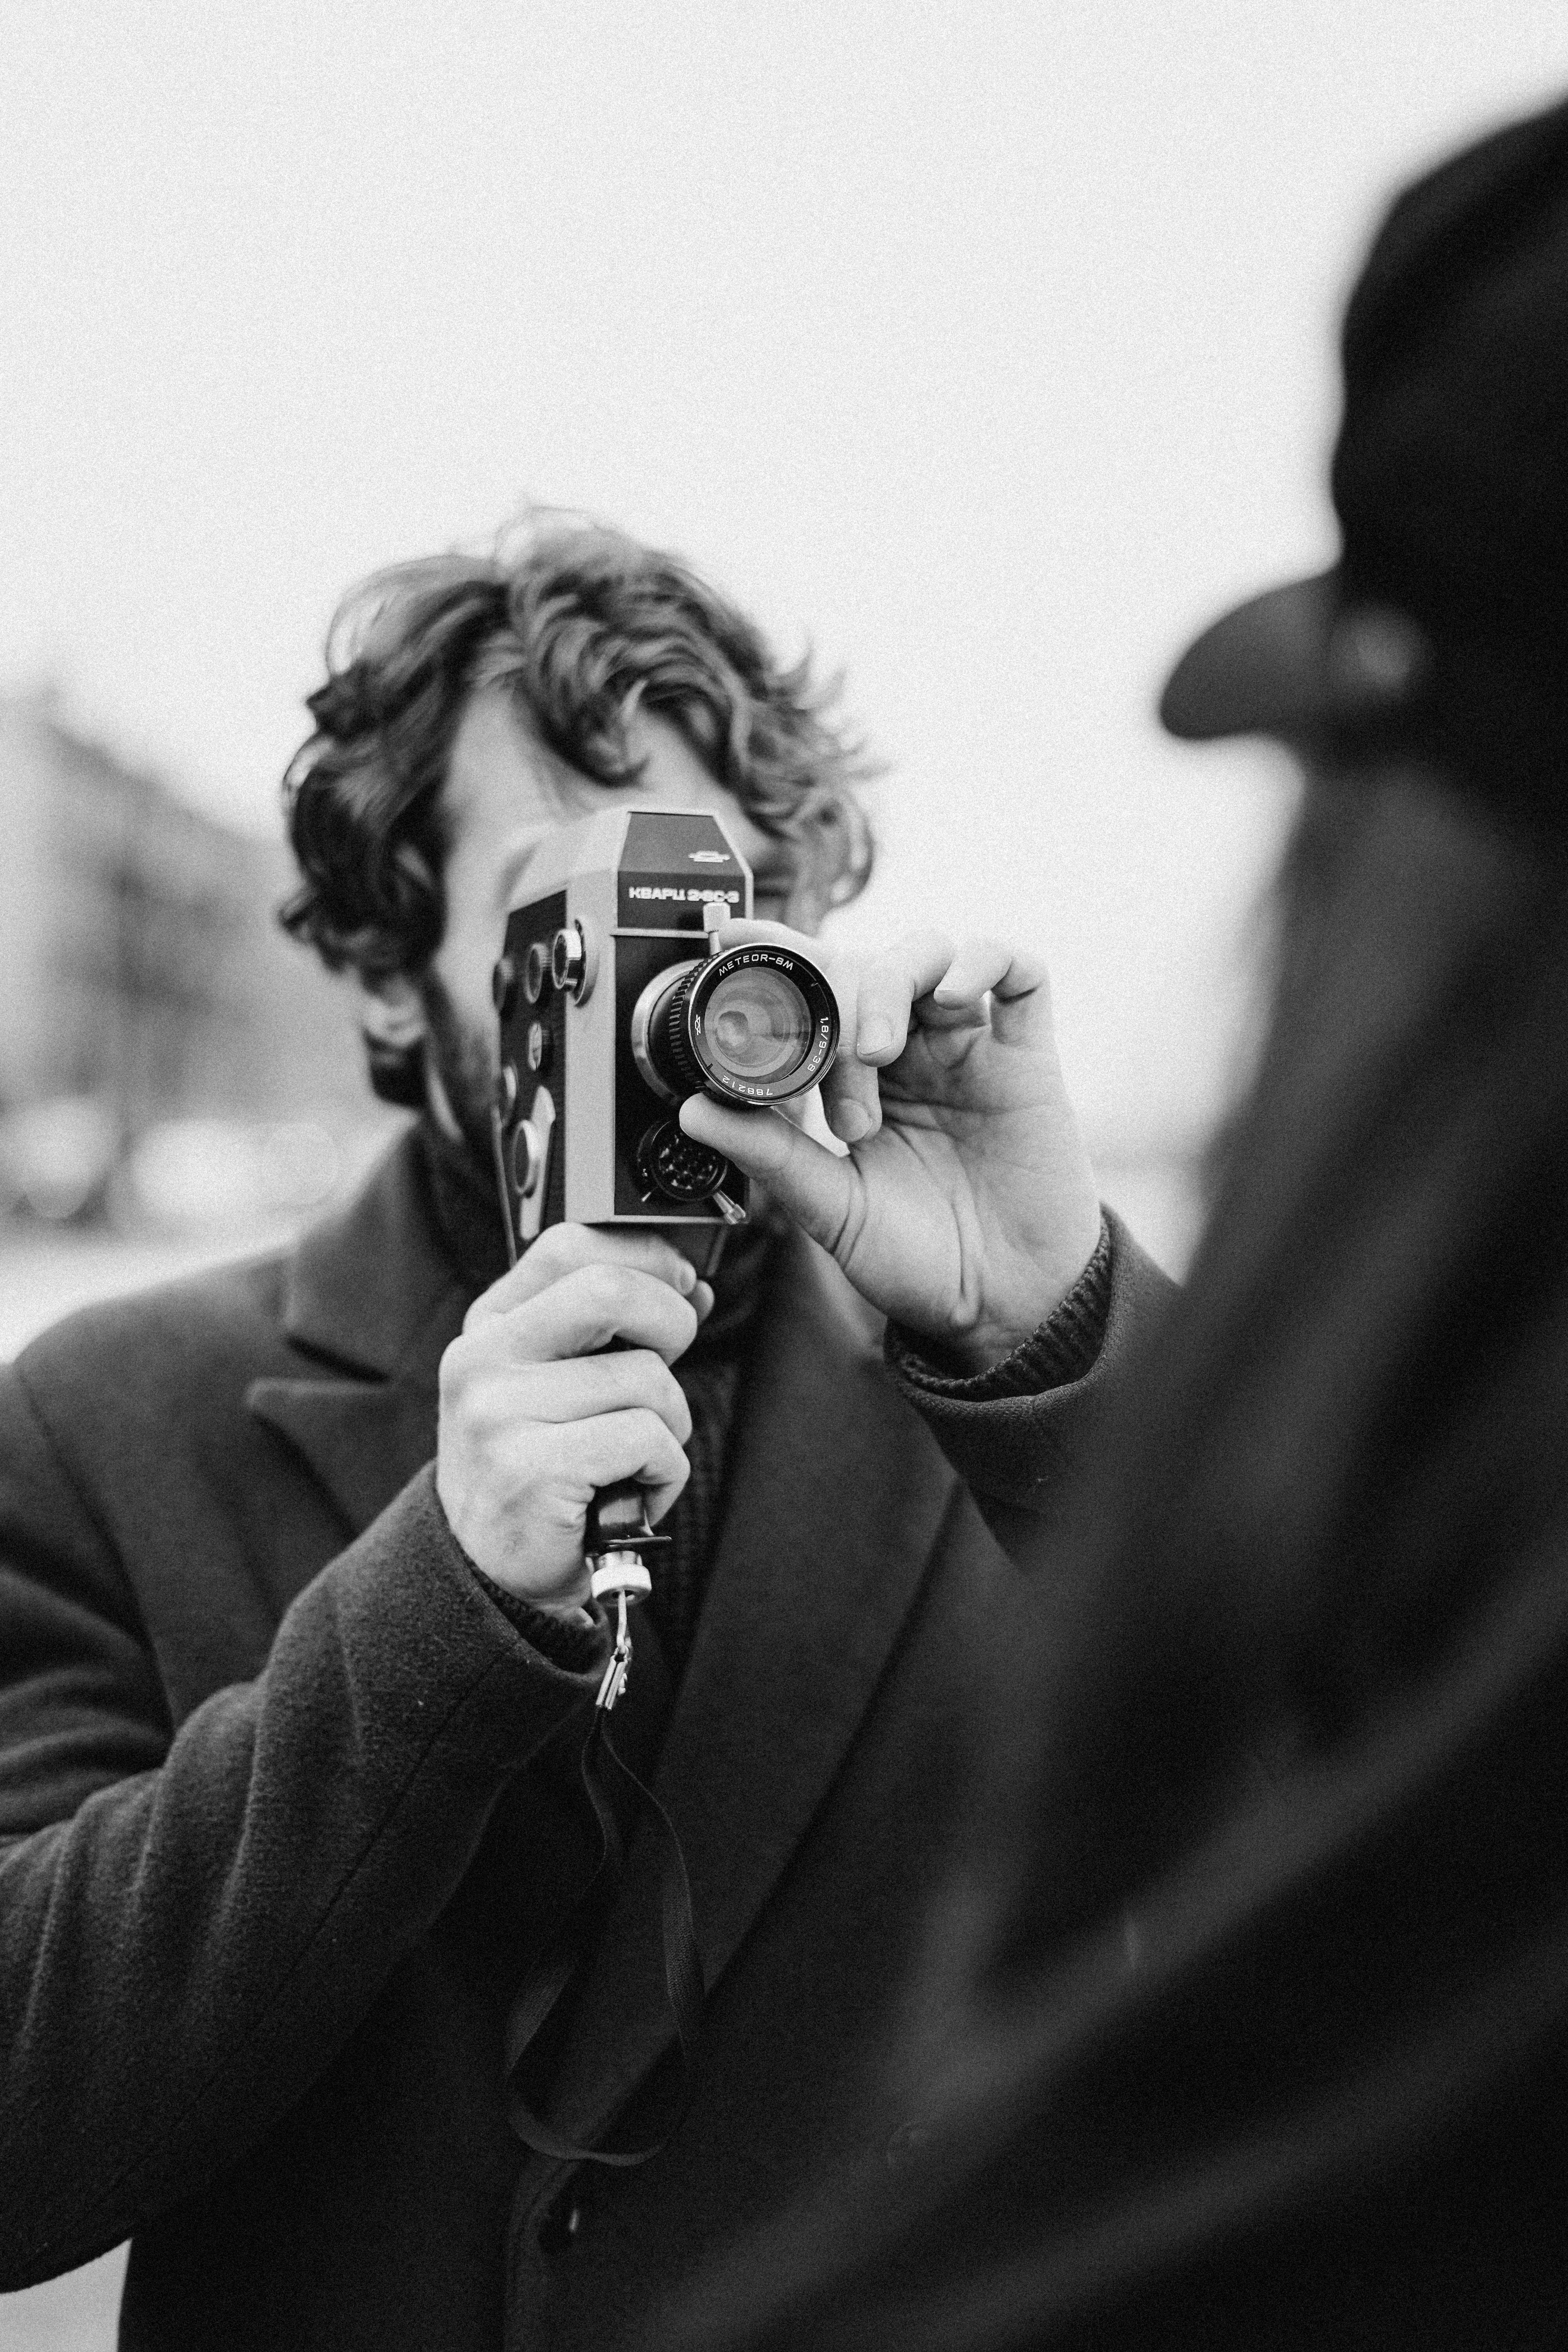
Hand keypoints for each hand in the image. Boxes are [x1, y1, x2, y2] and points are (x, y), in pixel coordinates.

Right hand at [436, 1225, 710, 1611]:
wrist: (492, 1569)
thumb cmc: (543, 1465)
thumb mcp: (564, 1381)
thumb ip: (617, 1327)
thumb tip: (694, 1286)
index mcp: (493, 1324)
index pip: (571, 1244)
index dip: (646, 1256)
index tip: (678, 1287)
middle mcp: (484, 1359)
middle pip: (611, 1290)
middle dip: (670, 1324)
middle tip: (667, 1365)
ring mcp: (500, 1415)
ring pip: (645, 1380)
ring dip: (670, 1424)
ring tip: (634, 1457)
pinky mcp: (531, 1471)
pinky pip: (647, 1442)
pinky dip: (665, 1473)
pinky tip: (631, 1493)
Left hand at [679, 921, 1099, 1372]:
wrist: (1003, 1307)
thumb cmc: (921, 1260)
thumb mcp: (831, 1209)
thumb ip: (772, 1155)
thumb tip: (694, 1111)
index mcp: (859, 1081)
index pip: (816, 992)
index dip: (780, 955)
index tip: (733, 940)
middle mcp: (913, 1053)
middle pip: (866, 967)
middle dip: (837, 1009)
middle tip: (838, 1086)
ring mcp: (970, 1049)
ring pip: (929, 954)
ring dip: (890, 983)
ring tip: (878, 1054)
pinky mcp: (1029, 1056)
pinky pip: (1019, 971)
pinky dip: (983, 962)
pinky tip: (956, 997)